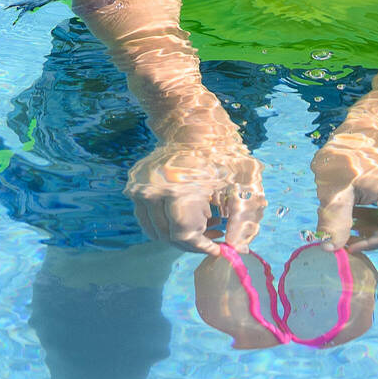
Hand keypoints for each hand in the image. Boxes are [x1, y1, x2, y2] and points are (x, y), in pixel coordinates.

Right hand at [125, 121, 264, 255]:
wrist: (194, 127)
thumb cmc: (222, 154)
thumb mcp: (242, 184)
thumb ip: (242, 220)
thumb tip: (239, 251)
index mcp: (177, 191)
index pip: (185, 235)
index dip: (204, 247)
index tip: (222, 250)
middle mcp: (153, 192)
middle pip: (169, 235)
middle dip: (195, 241)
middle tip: (216, 236)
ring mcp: (139, 188)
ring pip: (156, 230)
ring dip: (179, 234)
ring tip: (205, 224)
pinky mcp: (134, 186)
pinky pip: (147, 217)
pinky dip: (166, 222)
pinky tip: (190, 214)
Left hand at [312, 99, 377, 252]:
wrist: (374, 117)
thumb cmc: (352, 148)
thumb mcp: (335, 186)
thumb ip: (333, 221)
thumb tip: (330, 249)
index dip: (373, 243)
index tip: (350, 241)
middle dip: (375, 234)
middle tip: (349, 228)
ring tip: (355, 217)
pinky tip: (366, 208)